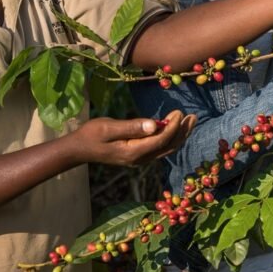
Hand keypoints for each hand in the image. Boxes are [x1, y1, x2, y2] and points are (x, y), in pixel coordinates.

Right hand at [68, 110, 195, 166]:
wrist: (79, 149)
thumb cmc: (91, 135)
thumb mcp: (108, 128)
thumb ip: (132, 126)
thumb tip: (155, 124)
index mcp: (134, 152)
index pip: (161, 139)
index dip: (173, 127)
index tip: (179, 112)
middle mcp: (140, 159)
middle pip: (168, 146)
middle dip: (182, 132)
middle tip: (193, 117)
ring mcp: (139, 159)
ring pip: (165, 148)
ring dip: (179, 135)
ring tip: (189, 121)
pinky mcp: (137, 156)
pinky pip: (159, 148)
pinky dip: (169, 137)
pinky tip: (173, 127)